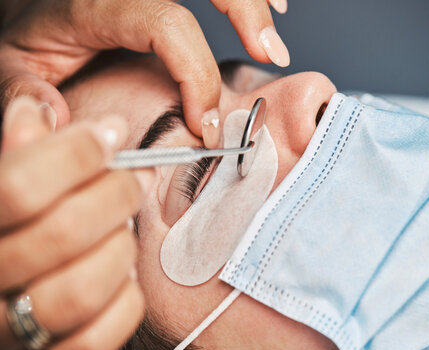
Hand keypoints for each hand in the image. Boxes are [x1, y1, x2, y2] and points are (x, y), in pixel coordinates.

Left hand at [0, 0, 288, 147]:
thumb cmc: (22, 36)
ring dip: (251, 0)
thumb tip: (58, 126)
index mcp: (98, 3)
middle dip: (247, 11)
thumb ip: (24, 95)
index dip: (196, 72)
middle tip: (270, 53)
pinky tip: (264, 6)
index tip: (204, 123)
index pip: (167, 24)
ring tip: (272, 36)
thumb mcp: (9, 65)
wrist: (24, 9)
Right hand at [0, 97, 153, 349]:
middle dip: (117, 192)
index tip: (112, 132)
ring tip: (124, 226)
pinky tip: (121, 272)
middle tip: (136, 175)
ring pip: (81, 290)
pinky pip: (95, 340)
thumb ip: (16, 150)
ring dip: (120, 247)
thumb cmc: (7, 222)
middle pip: (63, 232)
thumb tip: (44, 109)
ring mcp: (7, 332)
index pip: (19, 185)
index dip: (76, 152)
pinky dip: (124, 299)